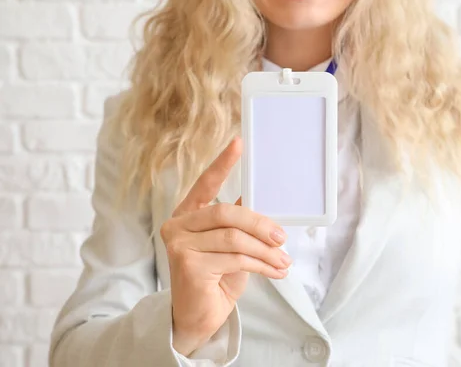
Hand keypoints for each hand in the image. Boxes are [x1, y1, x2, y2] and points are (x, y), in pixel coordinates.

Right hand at [160, 137, 290, 355]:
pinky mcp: (187, 265)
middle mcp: (177, 225)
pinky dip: (261, 265)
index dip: (222, 163)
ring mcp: (178, 244)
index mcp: (188, 214)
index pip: (205, 184)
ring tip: (283, 260)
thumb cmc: (217, 277)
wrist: (201, 316)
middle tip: (282, 237)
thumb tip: (265, 204)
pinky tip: (274, 271)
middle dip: (260, 223)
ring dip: (265, 250)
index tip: (239, 143)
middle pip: (225, 212)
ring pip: (234, 238)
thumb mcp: (232, 246)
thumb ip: (239, 223)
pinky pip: (235, 258)